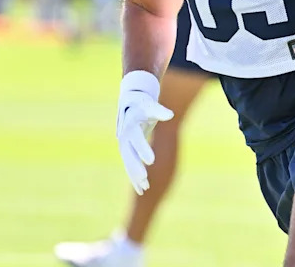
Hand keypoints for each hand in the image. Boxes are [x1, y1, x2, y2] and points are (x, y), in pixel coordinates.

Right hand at [116, 71, 173, 194]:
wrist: (131, 104)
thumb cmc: (144, 105)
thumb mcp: (151, 106)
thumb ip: (160, 111)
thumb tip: (170, 115)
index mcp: (130, 126)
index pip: (137, 140)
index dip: (143, 150)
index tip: (151, 161)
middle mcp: (124, 138)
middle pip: (129, 155)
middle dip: (136, 168)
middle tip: (145, 179)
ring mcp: (124, 145)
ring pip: (129, 164)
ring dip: (135, 177)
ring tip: (145, 189)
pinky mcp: (127, 151)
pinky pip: (130, 166)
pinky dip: (135, 178)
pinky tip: (142, 189)